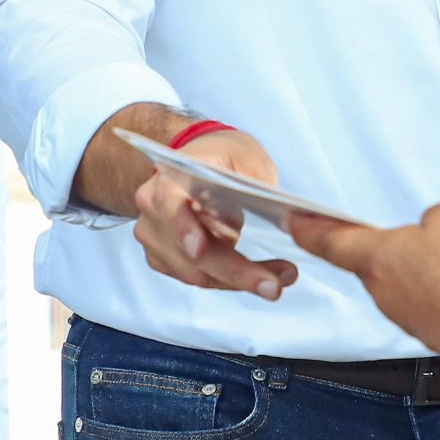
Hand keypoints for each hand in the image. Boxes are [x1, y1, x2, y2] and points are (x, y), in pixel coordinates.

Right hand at [132, 129, 299, 301]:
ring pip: (197, 273)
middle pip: (189, 253)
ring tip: (279, 278)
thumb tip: (286, 217)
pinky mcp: (165, 259)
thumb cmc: (223, 156)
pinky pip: (200, 278)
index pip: (169, 205)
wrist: (201, 162)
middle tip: (274, 285)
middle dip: (234, 272)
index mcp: (169, 178)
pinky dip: (230, 281)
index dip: (182, 228)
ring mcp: (156, 238)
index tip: (198, 248)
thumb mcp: (245, 155)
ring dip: (239, 281)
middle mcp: (154, 210)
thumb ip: (255, 182)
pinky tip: (260, 276)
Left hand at [286, 203, 439, 361]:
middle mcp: (385, 292)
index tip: (294, 220)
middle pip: (378, 259)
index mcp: (377, 257)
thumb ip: (435, 219)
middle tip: (419, 228)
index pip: (329, 239)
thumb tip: (435, 233)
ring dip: (429, 267)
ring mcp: (410, 317)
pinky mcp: (436, 332)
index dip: (309, 226)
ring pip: (411, 281)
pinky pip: (436, 301)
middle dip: (396, 243)